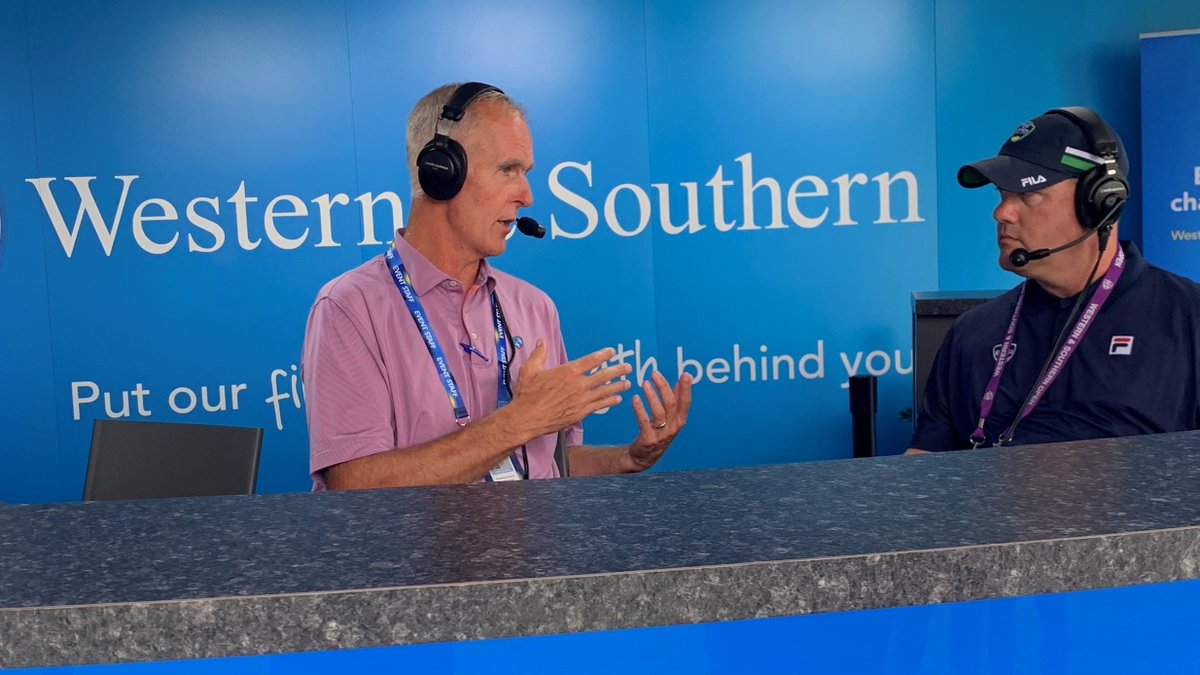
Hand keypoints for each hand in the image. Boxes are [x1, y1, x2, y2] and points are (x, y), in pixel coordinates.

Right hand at [508, 341, 631, 437]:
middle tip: (627, 367)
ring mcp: (581, 400)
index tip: (611, 352)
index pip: (591, 360)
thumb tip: (541, 342)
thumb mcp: (530, 369)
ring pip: (604, 391)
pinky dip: (609, 402)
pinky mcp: (580, 413)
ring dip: (617, 386)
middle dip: (617, 370)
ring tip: (627, 383)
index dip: (603, 355)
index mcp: (567, 371)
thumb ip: (539, 354)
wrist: (526, 418)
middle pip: (603, 375)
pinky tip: (617, 399)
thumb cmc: (527, 394)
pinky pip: (599, 406)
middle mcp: (578, 385)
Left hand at [625, 371, 691, 471]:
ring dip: (651, 397)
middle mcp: (673, 427)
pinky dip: (639, 409)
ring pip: (659, 413)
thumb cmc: (658, 432)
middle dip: (664, 388)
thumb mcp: (671, 416)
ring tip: (644, 383)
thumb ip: (677, 397)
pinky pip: (644, 422)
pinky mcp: (648, 439)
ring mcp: (661, 434)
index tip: (686, 374)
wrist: (644, 456)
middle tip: (654, 373)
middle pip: (671, 405)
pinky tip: (635, 398)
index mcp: (680, 420)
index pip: (686, 402)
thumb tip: (684, 377)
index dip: (686, 389)